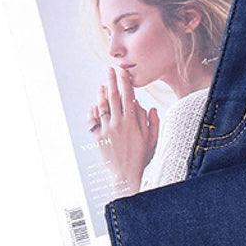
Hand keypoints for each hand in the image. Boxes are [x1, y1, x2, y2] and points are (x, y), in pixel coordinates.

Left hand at [87, 67, 159, 193]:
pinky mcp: (98, 137)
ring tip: (102, 85)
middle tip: (110, 69)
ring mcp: (106, 130)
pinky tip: (95, 105)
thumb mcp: (152, 140)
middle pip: (113, 97)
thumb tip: (149, 106)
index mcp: (132, 122)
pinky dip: (93, 110)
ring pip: (102, 106)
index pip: (128, 96)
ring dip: (101, 94)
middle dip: (111, 81)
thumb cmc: (141, 157)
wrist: (125, 175)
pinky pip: (93, 120)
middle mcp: (118, 123)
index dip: (125, 82)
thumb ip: (152, 121)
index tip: (123, 72)